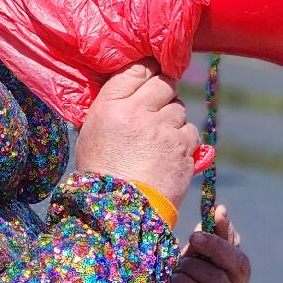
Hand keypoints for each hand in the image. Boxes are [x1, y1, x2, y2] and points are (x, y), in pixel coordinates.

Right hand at [74, 60, 199, 204]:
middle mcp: (140, 112)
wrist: (118, 214)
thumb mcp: (91, 134)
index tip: (152, 73)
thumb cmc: (99, 174)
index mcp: (111, 106)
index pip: (137, 70)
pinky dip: (184, 141)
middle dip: (164, 91)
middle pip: (164, 83)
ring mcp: (165, 130)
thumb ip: (111, 108)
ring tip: (159, 140)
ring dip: (173, 120)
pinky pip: (191, 133)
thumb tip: (131, 92)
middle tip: (158, 106)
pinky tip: (170, 155)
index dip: (148, 69)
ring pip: (180, 109)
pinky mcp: (184, 149)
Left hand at [175, 206, 249, 282]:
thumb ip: (205, 244)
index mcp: (236, 278)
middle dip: (214, 246)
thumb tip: (219, 211)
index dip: (228, 231)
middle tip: (194, 237)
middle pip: (236, 262)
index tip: (217, 211)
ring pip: (214, 277)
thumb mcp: (192, 265)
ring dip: (189, 270)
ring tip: (174, 273)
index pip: (237, 250)